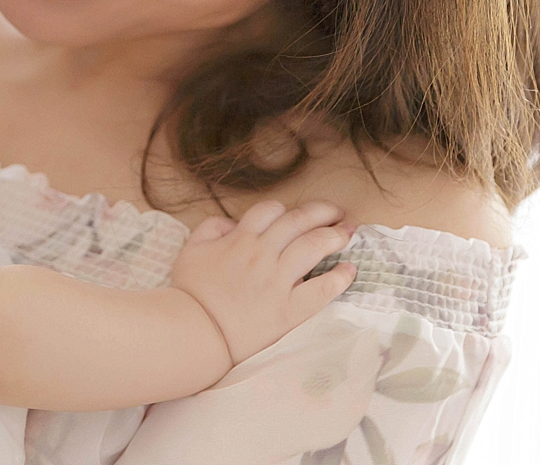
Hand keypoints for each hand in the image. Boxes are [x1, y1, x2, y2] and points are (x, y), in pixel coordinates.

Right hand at [170, 200, 356, 364]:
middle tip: (337, 212)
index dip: (285, 209)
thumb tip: (234, 223)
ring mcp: (278, 280)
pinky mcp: (289, 309)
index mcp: (240, 239)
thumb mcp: (191, 249)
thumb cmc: (190, 292)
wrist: (195, 330)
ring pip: (314, 246)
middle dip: (322, 212)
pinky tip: (349, 270)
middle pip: (299, 221)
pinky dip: (339, 278)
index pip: (270, 210)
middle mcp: (262, 254)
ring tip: (348, 232)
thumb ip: (212, 228)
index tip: (295, 215)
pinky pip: (322, 289)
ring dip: (335, 235)